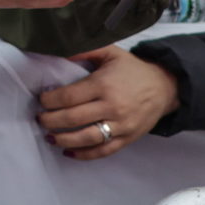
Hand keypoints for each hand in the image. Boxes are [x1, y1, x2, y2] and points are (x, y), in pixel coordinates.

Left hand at [36, 45, 178, 158]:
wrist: (165, 87)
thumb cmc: (132, 69)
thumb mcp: (110, 52)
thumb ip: (85, 50)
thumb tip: (60, 52)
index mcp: (103, 84)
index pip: (69, 97)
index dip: (50, 101)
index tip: (41, 100)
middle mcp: (111, 106)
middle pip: (73, 118)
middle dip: (51, 121)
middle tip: (40, 119)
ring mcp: (121, 125)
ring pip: (87, 138)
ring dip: (64, 140)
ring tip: (49, 137)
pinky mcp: (128, 138)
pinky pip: (104, 151)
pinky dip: (85, 154)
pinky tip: (69, 152)